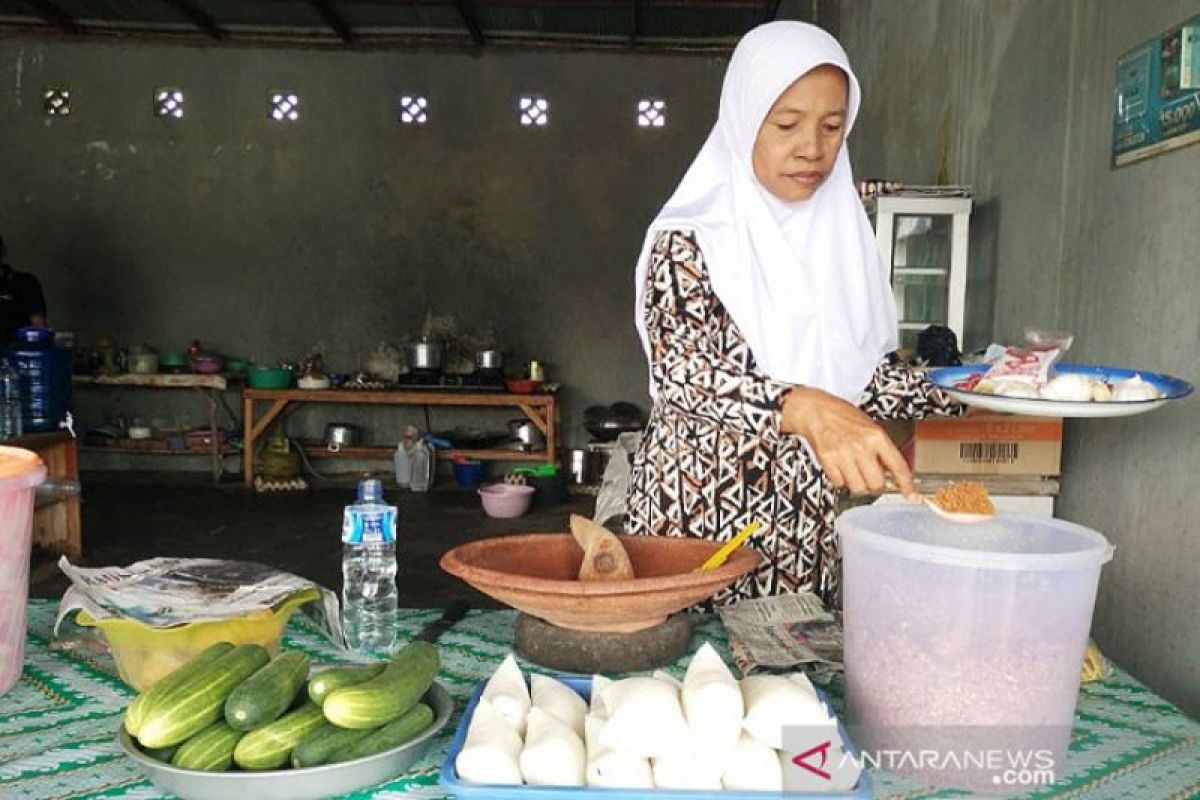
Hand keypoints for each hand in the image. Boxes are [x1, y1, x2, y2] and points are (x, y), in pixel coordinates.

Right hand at [781, 386, 916, 499]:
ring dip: (858, 485)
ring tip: (855, 472)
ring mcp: (843, 455)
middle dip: (876, 486)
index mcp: (876, 436)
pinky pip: (839, 483)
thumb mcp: (871, 428)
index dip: (906, 484)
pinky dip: (841, 480)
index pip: (898, 466)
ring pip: (858, 487)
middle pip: (877, 484)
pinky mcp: (827, 461)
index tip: (910, 493)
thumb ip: (882, 450)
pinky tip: (841, 468)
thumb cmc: (843, 416)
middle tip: (873, 479)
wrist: (816, 411)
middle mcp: (861, 446)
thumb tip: (892, 473)